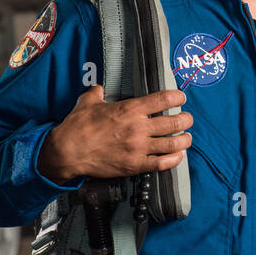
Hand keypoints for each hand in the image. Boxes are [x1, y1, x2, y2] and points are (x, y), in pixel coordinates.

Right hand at [38, 84, 191, 182]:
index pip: (163, 99)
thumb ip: (97, 93)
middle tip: (187, 118)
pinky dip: (174, 159)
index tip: (181, 97)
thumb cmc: (77, 127)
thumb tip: (99, 88)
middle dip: (186, 119)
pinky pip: (162, 163)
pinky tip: (178, 156)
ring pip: (173, 144)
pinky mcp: (135, 165)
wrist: (68, 152)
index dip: (178, 96)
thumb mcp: (87, 101)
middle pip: (174, 122)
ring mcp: (138, 148)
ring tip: (187, 137)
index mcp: (129, 109)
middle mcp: (138, 128)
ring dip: (184, 140)